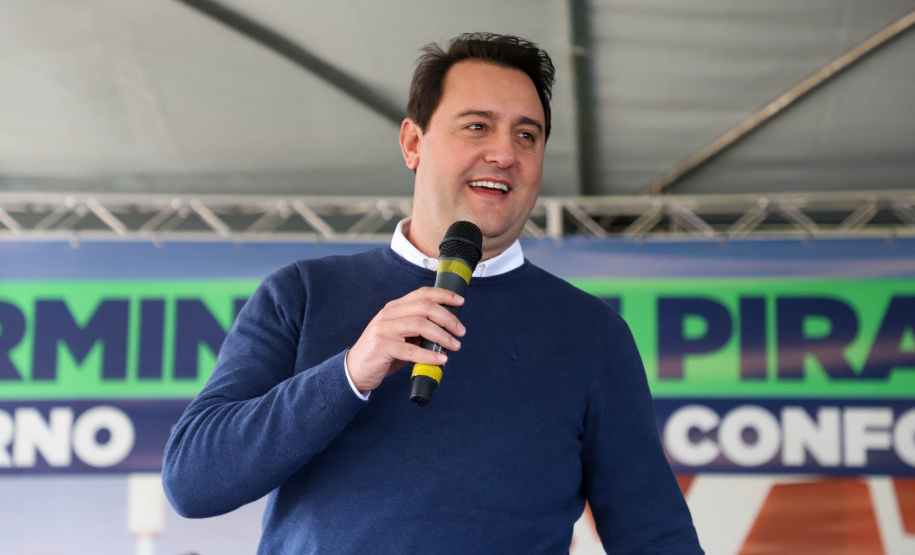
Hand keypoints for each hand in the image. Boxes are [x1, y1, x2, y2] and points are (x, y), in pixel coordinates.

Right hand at [346, 287, 465, 392]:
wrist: (354, 370)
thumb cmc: (382, 353)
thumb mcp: (401, 336)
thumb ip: (419, 330)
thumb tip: (447, 331)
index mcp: (395, 308)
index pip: (422, 293)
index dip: (443, 295)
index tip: (460, 301)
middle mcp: (389, 314)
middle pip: (425, 307)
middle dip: (448, 318)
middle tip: (461, 331)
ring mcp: (384, 329)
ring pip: (420, 325)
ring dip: (442, 336)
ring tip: (454, 346)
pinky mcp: (382, 346)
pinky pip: (411, 350)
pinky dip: (429, 355)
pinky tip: (440, 360)